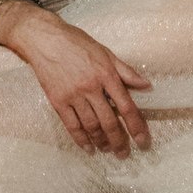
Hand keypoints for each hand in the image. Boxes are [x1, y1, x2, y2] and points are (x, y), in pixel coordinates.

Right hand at [0, 3, 152, 154]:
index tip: (143, 141)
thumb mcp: (106, 53)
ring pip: (91, 126)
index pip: (127, 106)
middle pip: (109, 121)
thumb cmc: (77, 43)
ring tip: (108, 150)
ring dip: (101, 141)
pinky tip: (88, 148)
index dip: (137, 126)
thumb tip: (147, 85)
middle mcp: (91, 87)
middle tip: (124, 153)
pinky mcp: (58, 101)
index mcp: (106, 75)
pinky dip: (81, 139)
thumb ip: (126, 71)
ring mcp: (73, 95)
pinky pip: (71, 125)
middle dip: (119, 141)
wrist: (45, 39)